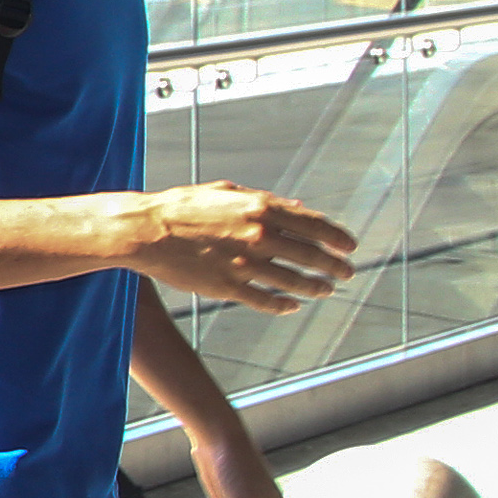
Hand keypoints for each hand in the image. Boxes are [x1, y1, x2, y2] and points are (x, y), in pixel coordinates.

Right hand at [130, 183, 356, 313]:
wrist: (147, 230)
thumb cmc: (185, 206)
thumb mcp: (228, 192)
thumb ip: (266, 199)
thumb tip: (299, 208)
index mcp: (260, 208)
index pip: (314, 225)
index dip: (337, 238)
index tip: (350, 247)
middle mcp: (258, 236)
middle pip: (310, 256)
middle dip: (335, 266)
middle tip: (347, 273)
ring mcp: (244, 264)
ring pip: (293, 282)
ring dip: (316, 288)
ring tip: (326, 290)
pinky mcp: (228, 287)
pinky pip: (265, 301)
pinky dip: (283, 305)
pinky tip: (293, 306)